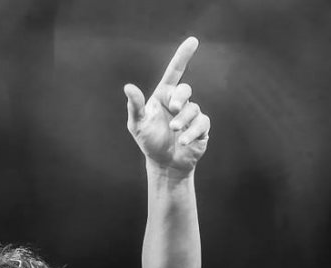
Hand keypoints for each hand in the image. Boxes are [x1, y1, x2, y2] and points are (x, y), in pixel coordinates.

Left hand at [124, 37, 209, 174]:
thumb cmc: (149, 141)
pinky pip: (202, 123)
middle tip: (174, 109)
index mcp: (164, 95)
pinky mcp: (202, 127)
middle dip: (180, 98)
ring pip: (193, 109)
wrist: (164, 163)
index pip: (175, 72)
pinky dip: (192, 132)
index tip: (193, 41)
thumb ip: (135, 106)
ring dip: (182, 121)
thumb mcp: (137, 124)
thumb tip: (128, 87)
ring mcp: (192, 114)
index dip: (183, 56)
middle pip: (185, 90)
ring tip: (174, 131)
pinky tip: (182, 141)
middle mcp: (179, 102)